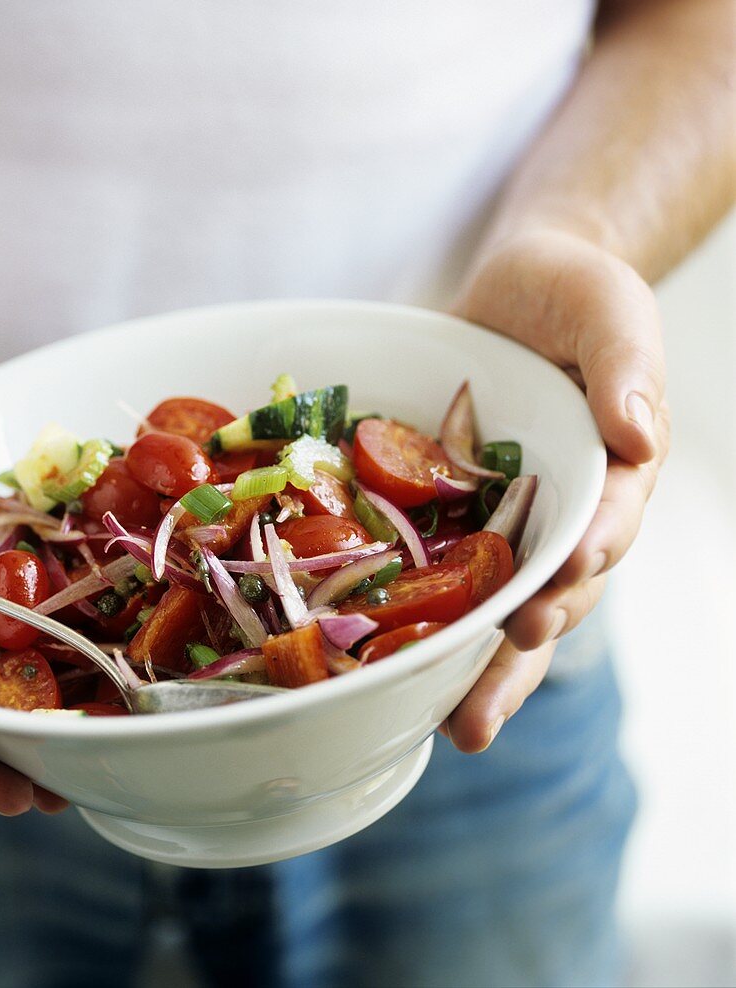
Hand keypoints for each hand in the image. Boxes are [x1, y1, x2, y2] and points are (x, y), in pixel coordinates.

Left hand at [443, 231, 669, 750]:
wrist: (517, 292)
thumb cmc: (576, 298)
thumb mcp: (610, 312)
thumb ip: (626, 368)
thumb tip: (639, 437)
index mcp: (611, 474)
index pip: (604, 524)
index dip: (584, 558)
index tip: (559, 583)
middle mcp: (559, 515)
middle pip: (548, 596)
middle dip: (517, 652)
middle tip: (479, 713)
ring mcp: (500, 520)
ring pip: (490, 603)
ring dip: (471, 667)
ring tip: (449, 729)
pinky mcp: (446, 512)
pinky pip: (431, 566)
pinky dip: (413, 614)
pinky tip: (382, 666)